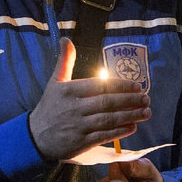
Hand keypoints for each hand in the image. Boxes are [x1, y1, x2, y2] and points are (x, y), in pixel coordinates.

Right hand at [29, 38, 150, 160]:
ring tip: (146, 112)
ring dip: (130, 115)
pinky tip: (133, 127)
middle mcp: (74, 108)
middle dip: (130, 100)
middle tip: (146, 98)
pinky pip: (104, 136)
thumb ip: (65, 61)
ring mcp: (78, 126)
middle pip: (107, 103)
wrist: (35, 137)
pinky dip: (119, 132)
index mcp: (68, 91)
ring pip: (108, 119)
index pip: (99, 86)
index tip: (137, 85)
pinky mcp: (81, 142)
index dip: (120, 86)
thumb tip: (66, 39)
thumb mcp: (54, 82)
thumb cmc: (50, 107)